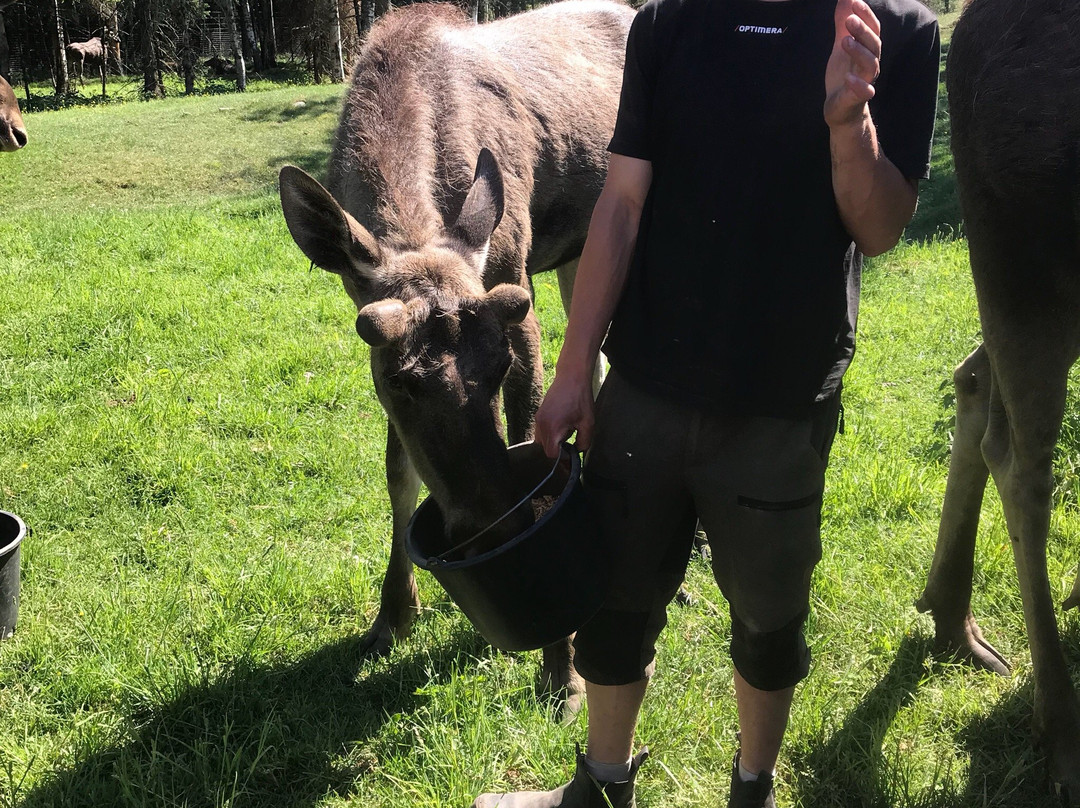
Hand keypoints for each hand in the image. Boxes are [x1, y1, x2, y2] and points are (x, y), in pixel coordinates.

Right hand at [533, 372, 595, 457]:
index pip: (551, 454)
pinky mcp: (539, 414)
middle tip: (571, 445)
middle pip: (545, 449)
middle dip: (558, 450)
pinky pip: (541, 431)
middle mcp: (541, 424)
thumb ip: (584, 442)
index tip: (572, 454)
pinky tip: (563, 426)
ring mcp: (538, 418)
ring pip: (541, 441)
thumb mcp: (588, 423)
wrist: (571, 377)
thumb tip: (578, 451)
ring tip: (567, 433)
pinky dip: (550, 434)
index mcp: (552, 428)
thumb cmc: (580, 398)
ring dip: (553, 442)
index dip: (562, 457)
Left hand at [825, 0, 881, 128]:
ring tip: (844, 41)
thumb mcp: (841, 46)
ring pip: (870, 65)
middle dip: (863, 30)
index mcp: (868, 49)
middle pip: (873, 44)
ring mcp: (865, 81)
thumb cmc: (844, 74)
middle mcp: (870, 64)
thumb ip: (843, 23)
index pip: (872, 29)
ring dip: (859, 52)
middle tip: (850, 19)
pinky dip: (857, 85)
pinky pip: (863, 92)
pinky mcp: (856, 99)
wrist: (841, 109)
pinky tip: (848, 78)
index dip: (866, 15)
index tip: (854, 2)